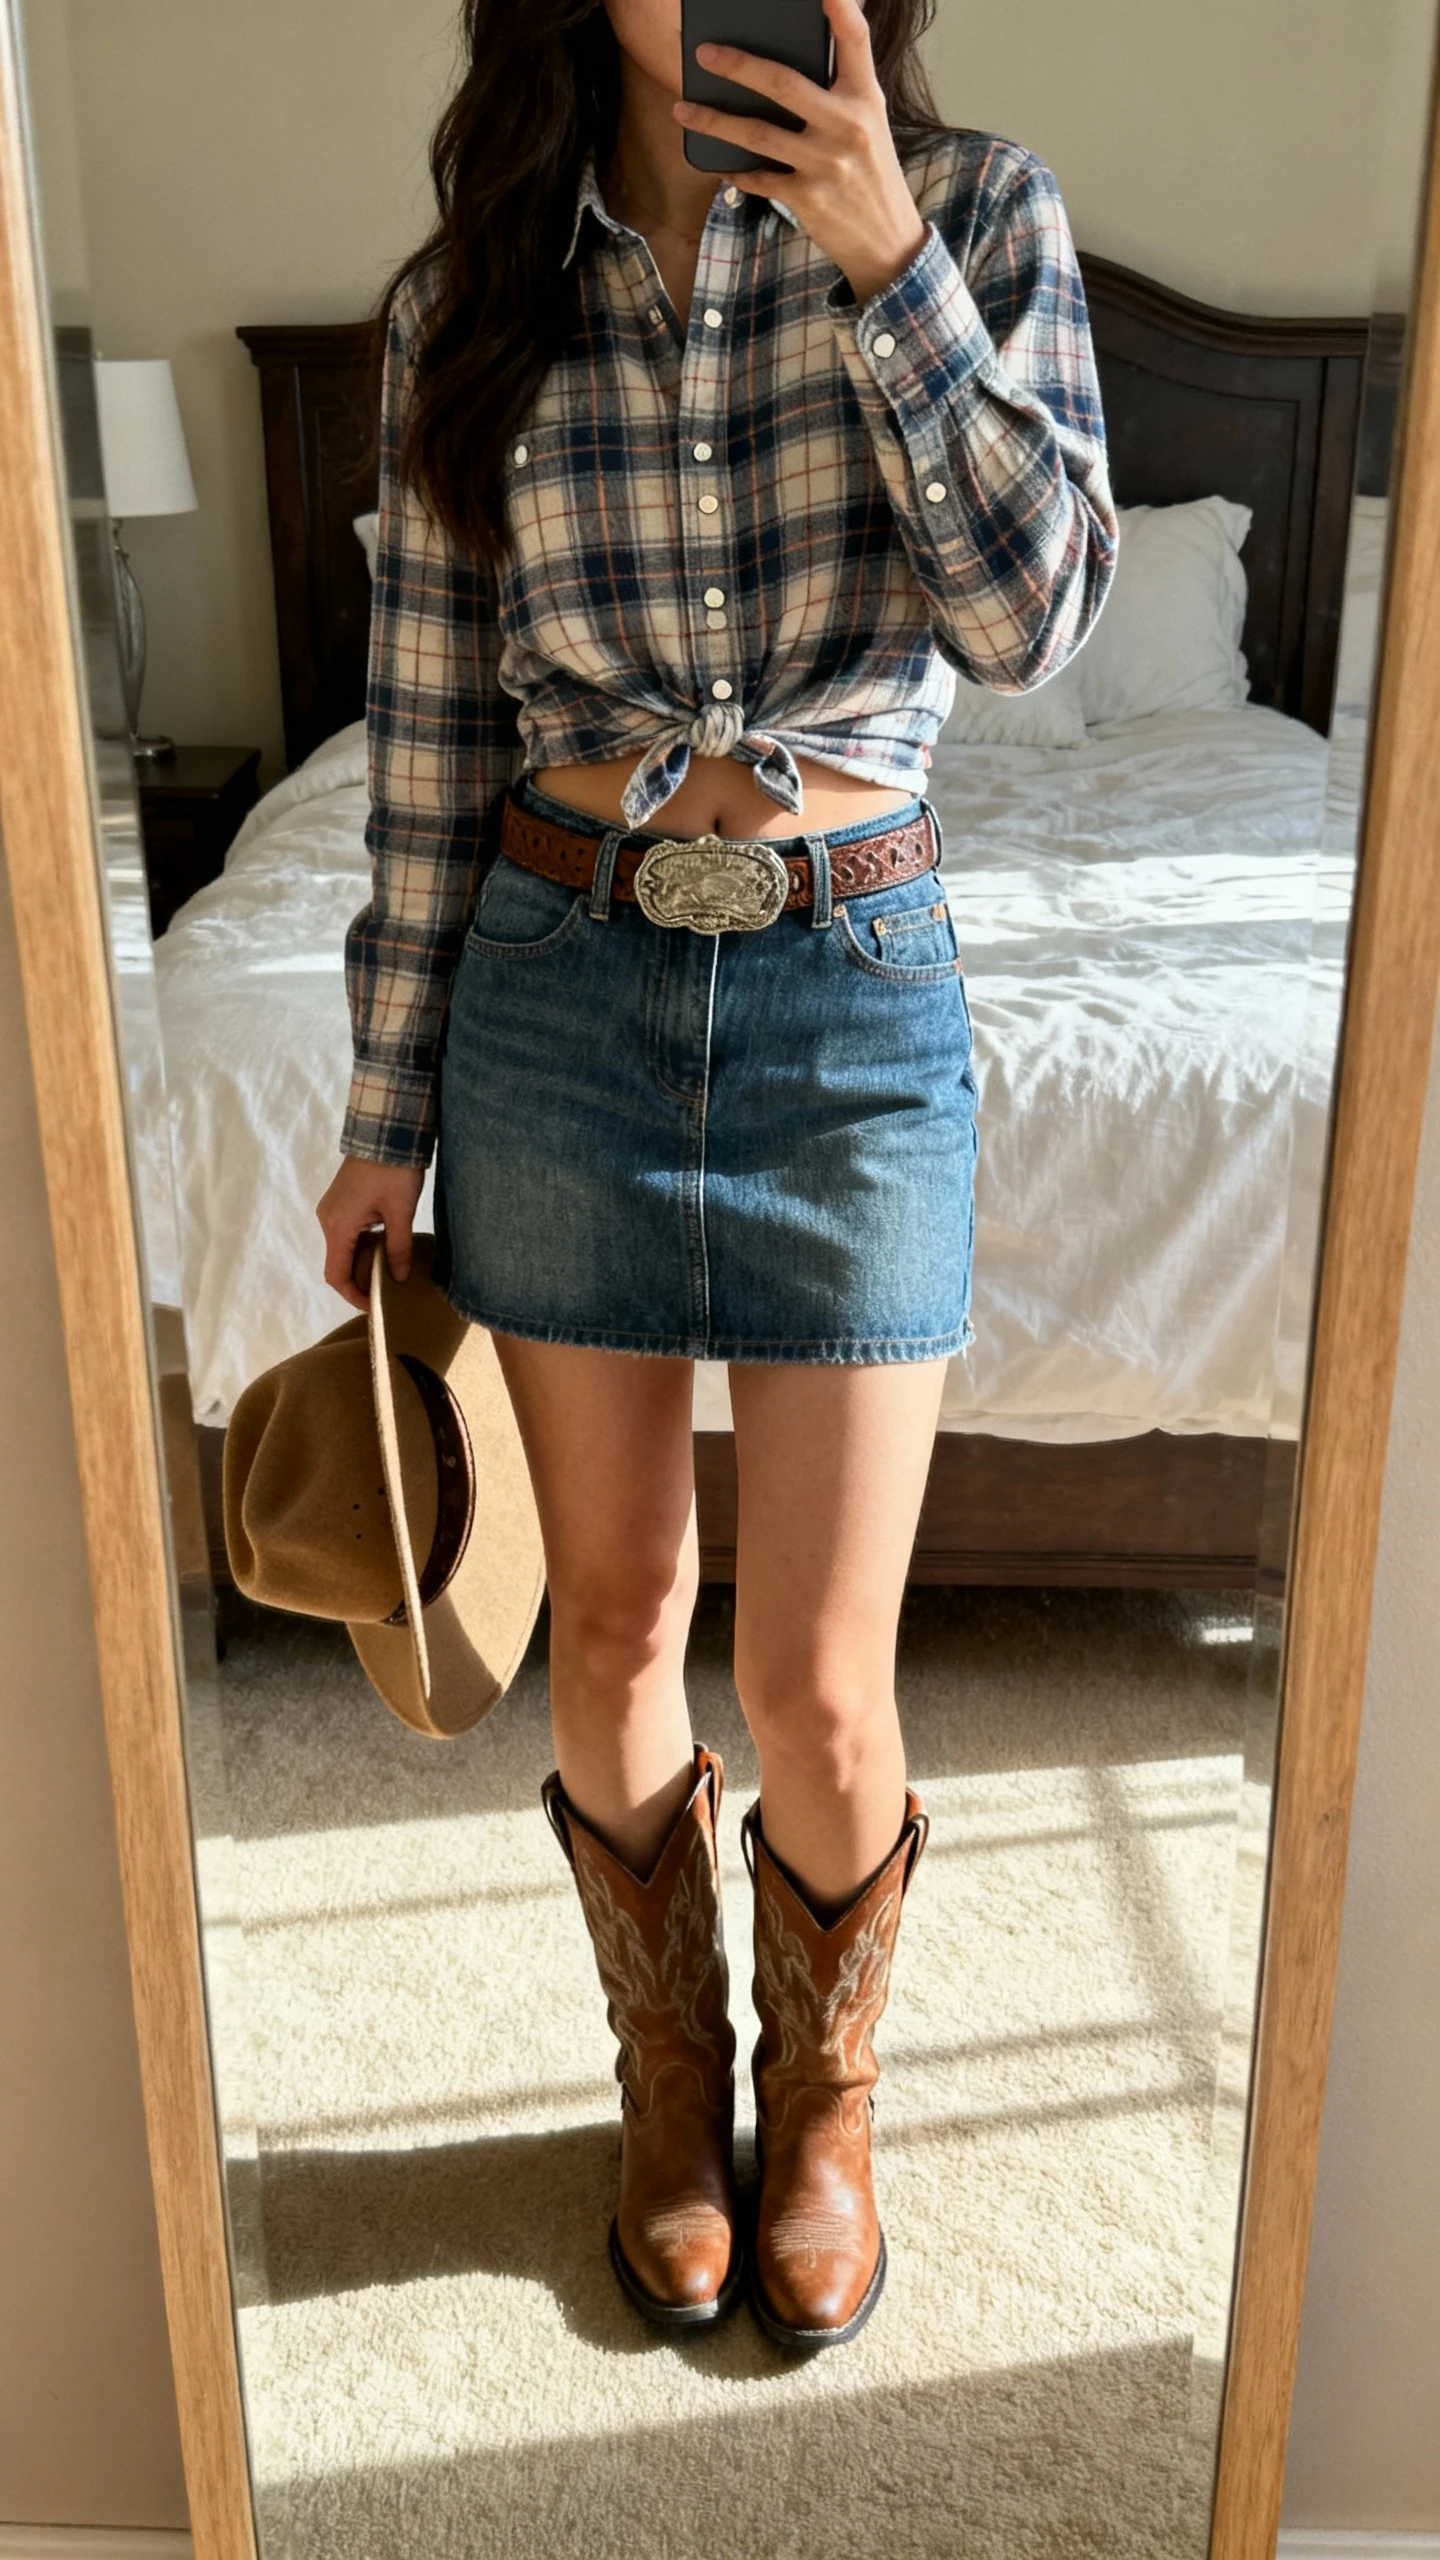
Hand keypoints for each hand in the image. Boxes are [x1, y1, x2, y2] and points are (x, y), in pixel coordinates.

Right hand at [317, 1156, 425, 1310]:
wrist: (385, 1130)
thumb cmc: (393, 1170)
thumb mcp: (401, 1212)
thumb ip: (398, 1248)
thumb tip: (398, 1278)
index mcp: (338, 1226)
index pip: (337, 1276)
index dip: (354, 1295)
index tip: (376, 1306)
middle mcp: (327, 1220)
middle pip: (338, 1264)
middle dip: (360, 1280)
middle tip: (387, 1290)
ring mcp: (331, 1209)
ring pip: (343, 1248)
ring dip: (362, 1262)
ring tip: (389, 1271)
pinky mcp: (340, 1201)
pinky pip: (346, 1233)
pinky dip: (361, 1246)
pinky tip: (384, 1248)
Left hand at [674, 0, 927, 305]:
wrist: (888, 240)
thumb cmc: (870, 172)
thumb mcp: (869, 123)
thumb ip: (841, 87)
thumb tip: (798, 53)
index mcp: (866, 98)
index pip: (855, 39)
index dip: (839, 7)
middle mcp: (848, 125)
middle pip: (783, 83)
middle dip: (737, 65)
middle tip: (704, 53)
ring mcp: (826, 163)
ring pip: (757, 133)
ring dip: (714, 121)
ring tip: (682, 110)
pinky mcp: (809, 198)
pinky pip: (759, 177)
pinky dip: (736, 170)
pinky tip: (719, 163)